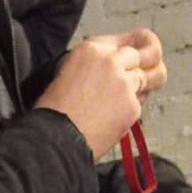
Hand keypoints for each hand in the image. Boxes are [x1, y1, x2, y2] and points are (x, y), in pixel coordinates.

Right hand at [34, 30, 166, 160]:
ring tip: (123, 104)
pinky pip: (140, 105)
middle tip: (145, 79)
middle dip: (148, 66)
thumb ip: (93, 64)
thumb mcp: (66, 73)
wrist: (56, 139)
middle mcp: (111, 61)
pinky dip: (129, 113)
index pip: (133, 39)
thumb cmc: (53, 113)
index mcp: (92, 49)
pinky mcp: (131, 106)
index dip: (142, 47)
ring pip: (152, 78)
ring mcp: (124, 83)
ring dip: (142, 89)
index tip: (144, 55)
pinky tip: (111, 121)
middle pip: (148, 54)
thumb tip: (113, 68)